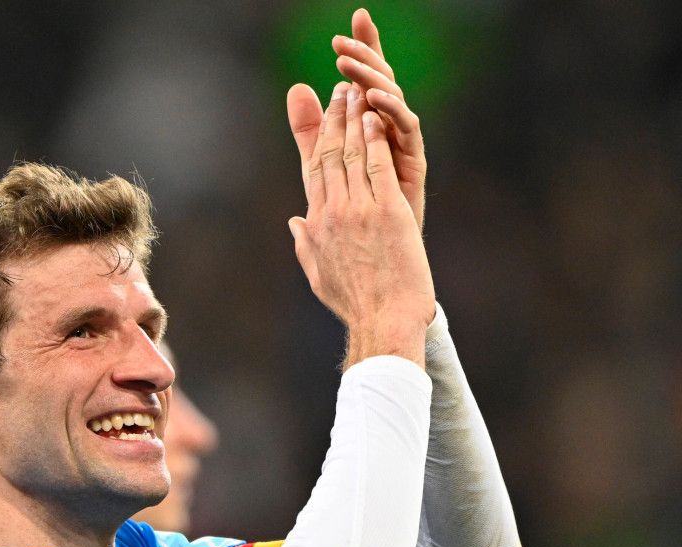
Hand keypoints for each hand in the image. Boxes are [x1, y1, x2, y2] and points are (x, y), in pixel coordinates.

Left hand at [287, 8, 426, 230]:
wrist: (378, 268)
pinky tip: (371, 97)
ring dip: (372, 78)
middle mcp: (390, 132)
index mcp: (370, 129)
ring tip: (349, 65)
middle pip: (381, 81)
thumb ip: (310, 132)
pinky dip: (390, 110)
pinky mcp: (413, 164)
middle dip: (366, 54)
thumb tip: (296, 90)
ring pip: (392, 100)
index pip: (365, 80)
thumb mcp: (321, 170)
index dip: (363, 48)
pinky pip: (406, 128)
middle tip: (347, 33)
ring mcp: (402, 147)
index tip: (354, 19)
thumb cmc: (353, 223)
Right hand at [287, 82, 433, 368]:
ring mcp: (359, 211)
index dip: (316, 135)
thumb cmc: (355, 304)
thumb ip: (304, 243)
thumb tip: (294, 222)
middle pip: (329, 153)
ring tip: (357, 91)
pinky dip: (374, 138)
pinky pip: (377, 165)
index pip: (313, 168)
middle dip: (334, 117)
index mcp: (316, 223)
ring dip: (353, 118)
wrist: (382, 322)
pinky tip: (375, 116)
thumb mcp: (319, 274)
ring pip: (351, 153)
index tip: (321, 110)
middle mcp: (332, 212)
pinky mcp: (387, 213)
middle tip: (340, 89)